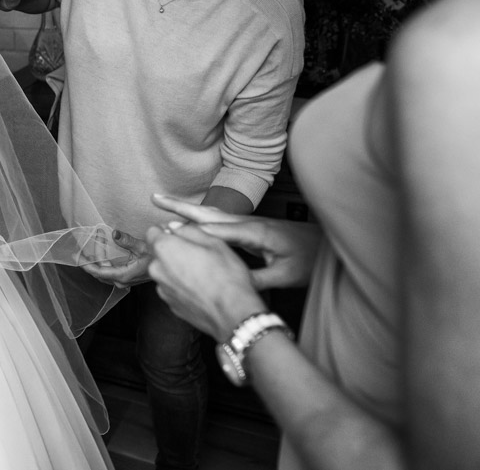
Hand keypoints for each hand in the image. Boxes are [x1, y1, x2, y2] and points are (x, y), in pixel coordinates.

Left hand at [81, 229, 151, 287]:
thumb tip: (114, 233)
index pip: (98, 271)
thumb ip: (127, 240)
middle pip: (99, 271)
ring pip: (103, 272)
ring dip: (97, 258)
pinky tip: (103, 250)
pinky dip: (104, 261)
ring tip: (94, 243)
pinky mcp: (127, 278)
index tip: (76, 256)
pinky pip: (109, 271)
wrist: (170, 269)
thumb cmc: (158, 259)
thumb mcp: (143, 247)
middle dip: (91, 257)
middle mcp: (121, 281)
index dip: (86, 264)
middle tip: (85, 243)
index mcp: (123, 275)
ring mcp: (124, 281)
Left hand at [146, 220, 265, 340]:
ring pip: (166, 271)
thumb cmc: (226, 276)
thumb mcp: (213, 242)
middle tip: (197, 254)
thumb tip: (174, 227)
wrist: (232, 313)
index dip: (167, 230)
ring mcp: (162, 289)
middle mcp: (157, 269)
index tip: (181, 234)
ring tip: (202, 273)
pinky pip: (172, 288)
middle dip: (173, 251)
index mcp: (164, 249)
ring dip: (177, 269)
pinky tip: (200, 287)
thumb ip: (188, 230)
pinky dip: (182, 286)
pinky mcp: (170, 304)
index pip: (152, 232)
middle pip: (159, 253)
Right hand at [152, 194, 322, 288]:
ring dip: (188, 210)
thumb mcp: (287, 275)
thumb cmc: (311, 258)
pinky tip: (191, 220)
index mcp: (254, 233)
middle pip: (208, 213)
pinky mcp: (251, 228)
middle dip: (180, 206)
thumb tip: (233, 286)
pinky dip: (200, 218)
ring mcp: (249, 223)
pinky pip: (220, 221)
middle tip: (155, 198)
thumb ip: (259, 279)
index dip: (190, 230)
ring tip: (165, 204)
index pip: (216, 231)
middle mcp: (248, 223)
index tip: (166, 229)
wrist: (328, 245)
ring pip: (212, 214)